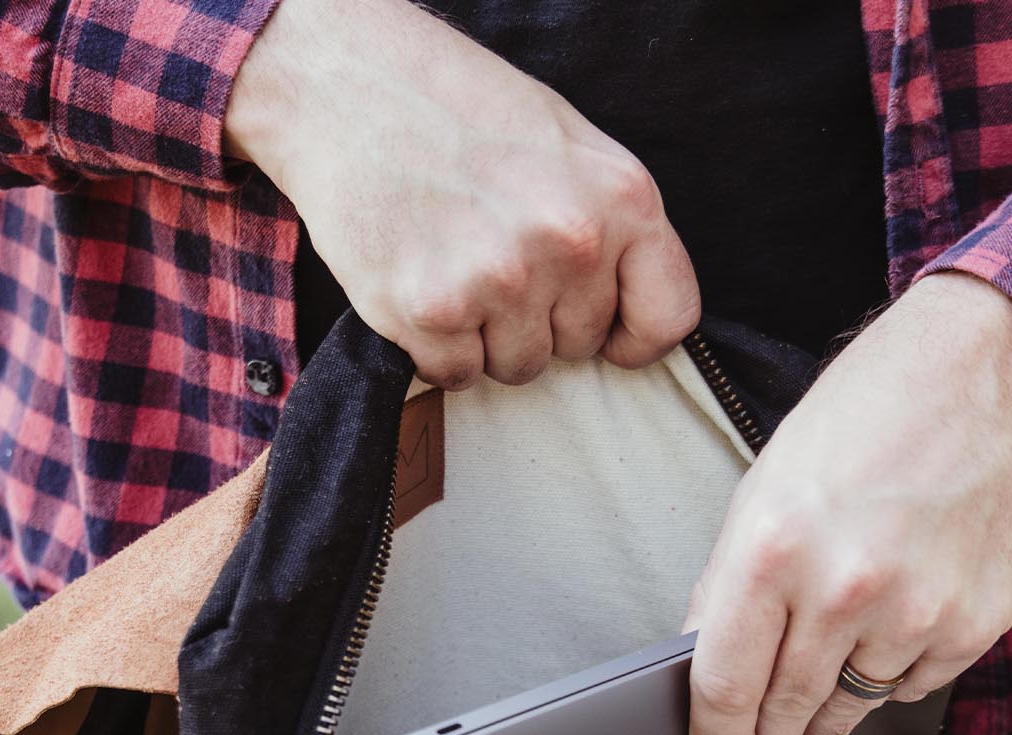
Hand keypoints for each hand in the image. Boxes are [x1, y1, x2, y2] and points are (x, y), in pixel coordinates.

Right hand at [224, 0, 700, 388]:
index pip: (668, 318)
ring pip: (518, 368)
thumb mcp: (567, 144)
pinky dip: (434, 345)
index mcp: (622, 197)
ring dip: (485, 335)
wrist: (342, 83)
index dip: (633, 335)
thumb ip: (612, 226)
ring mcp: (500, 279)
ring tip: (454, 261)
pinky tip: (417, 279)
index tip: (605, 332)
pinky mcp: (432, 311)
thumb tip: (630, 310)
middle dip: (541, 320)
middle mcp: (570, 241)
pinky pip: (455, 374)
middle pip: (579, 347)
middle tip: (493, 255)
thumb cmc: (458, 110)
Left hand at [681, 273, 1011, 734]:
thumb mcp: (765, 490)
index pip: (725, 686)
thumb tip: (702, 668)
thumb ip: (729, 586)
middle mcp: (843, 588)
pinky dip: (887, 682)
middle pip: (785, 712)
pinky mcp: (971, 626)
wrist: (985, 377)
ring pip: (848, 710)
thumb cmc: (864, 422)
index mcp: (773, 549)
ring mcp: (915, 613)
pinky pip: (908, 686)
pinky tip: (878, 656)